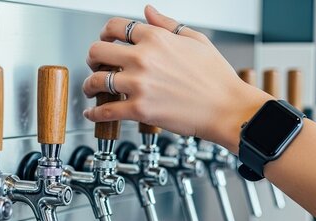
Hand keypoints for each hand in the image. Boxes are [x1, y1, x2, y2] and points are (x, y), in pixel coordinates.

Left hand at [83, 5, 270, 153]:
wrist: (227, 108)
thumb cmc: (217, 78)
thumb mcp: (195, 40)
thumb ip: (167, 24)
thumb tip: (147, 11)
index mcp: (155, 38)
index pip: (115, 27)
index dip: (104, 34)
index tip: (104, 42)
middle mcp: (143, 58)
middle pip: (97, 51)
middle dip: (92, 59)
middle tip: (94, 66)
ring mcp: (139, 84)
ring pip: (97, 81)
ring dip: (89, 86)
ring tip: (92, 90)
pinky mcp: (139, 109)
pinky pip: (106, 110)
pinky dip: (94, 113)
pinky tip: (92, 113)